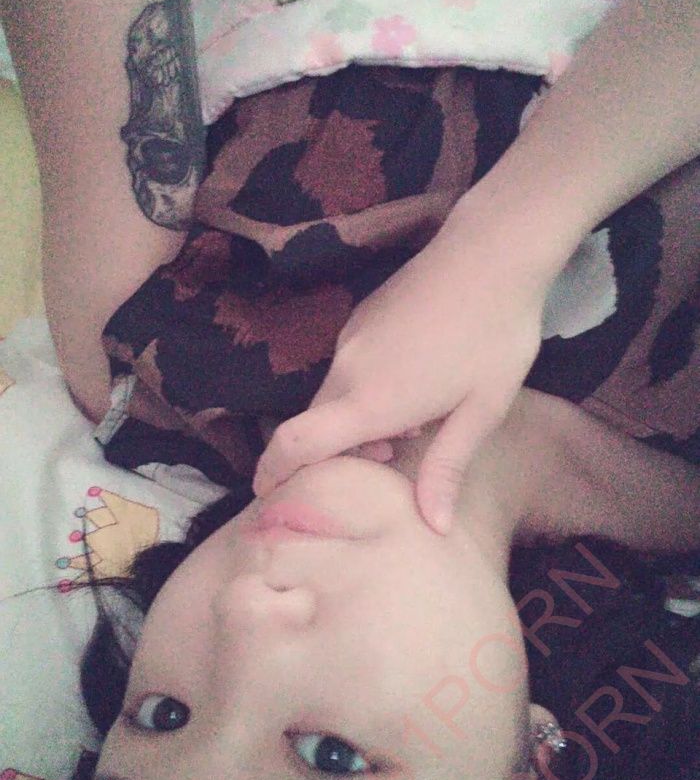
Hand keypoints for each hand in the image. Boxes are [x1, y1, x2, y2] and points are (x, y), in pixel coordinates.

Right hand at [253, 198, 565, 533]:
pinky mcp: (361, 317)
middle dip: (334, 452)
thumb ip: (446, 468)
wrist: (491, 252)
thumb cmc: (494, 337)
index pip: (296, 444)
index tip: (265, 495)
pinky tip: (412, 382)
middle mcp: (348, 370)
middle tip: (385, 459)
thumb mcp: (480, 411)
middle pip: (316, 424)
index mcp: (370, 401)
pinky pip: (348, 366)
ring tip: (411, 423)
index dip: (272, 472)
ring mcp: (351, 339)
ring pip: (332, 395)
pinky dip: (362, 389)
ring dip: (354, 420)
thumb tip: (432, 526)